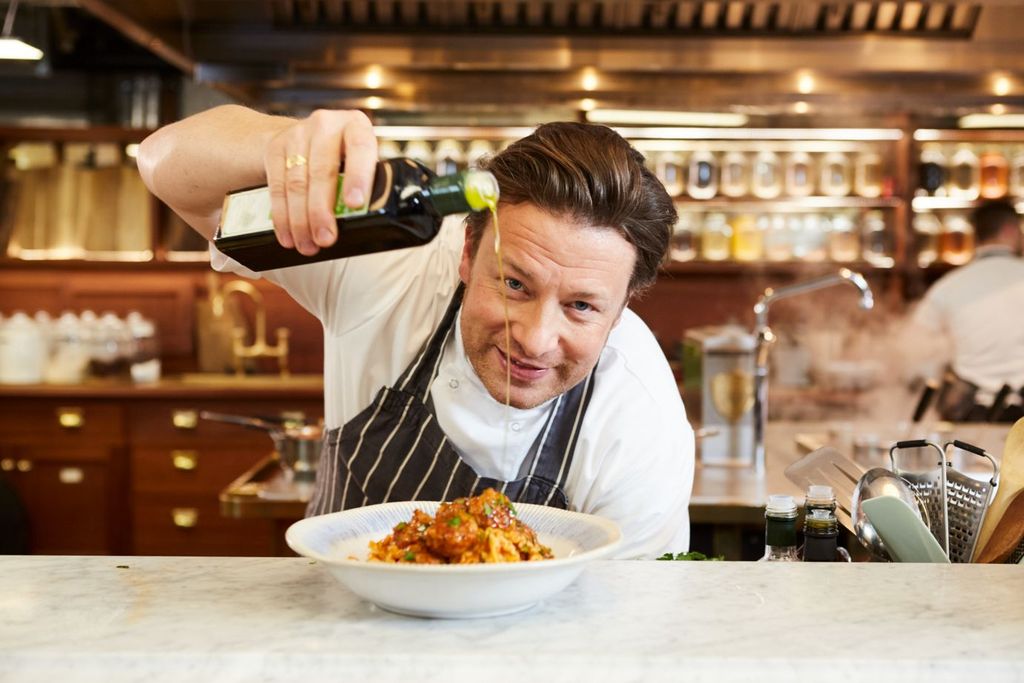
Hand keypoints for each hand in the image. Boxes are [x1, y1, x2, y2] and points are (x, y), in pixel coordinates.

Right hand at [264, 109, 377, 255]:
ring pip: (297, 183)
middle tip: (326, 239)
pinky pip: (277, 186)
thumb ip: (365, 184)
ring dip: (300, 220)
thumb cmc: (344, 158)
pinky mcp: (275, 147)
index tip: (355, 204)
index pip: (360, 149)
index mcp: (356, 126)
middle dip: (322, 211)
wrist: (308, 137)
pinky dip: (282, 215)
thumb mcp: (361, 163)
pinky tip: (288, 234)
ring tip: (307, 244)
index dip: (358, 177)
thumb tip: (363, 222)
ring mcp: (298, 134)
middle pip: (322, 172)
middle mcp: (326, 124)